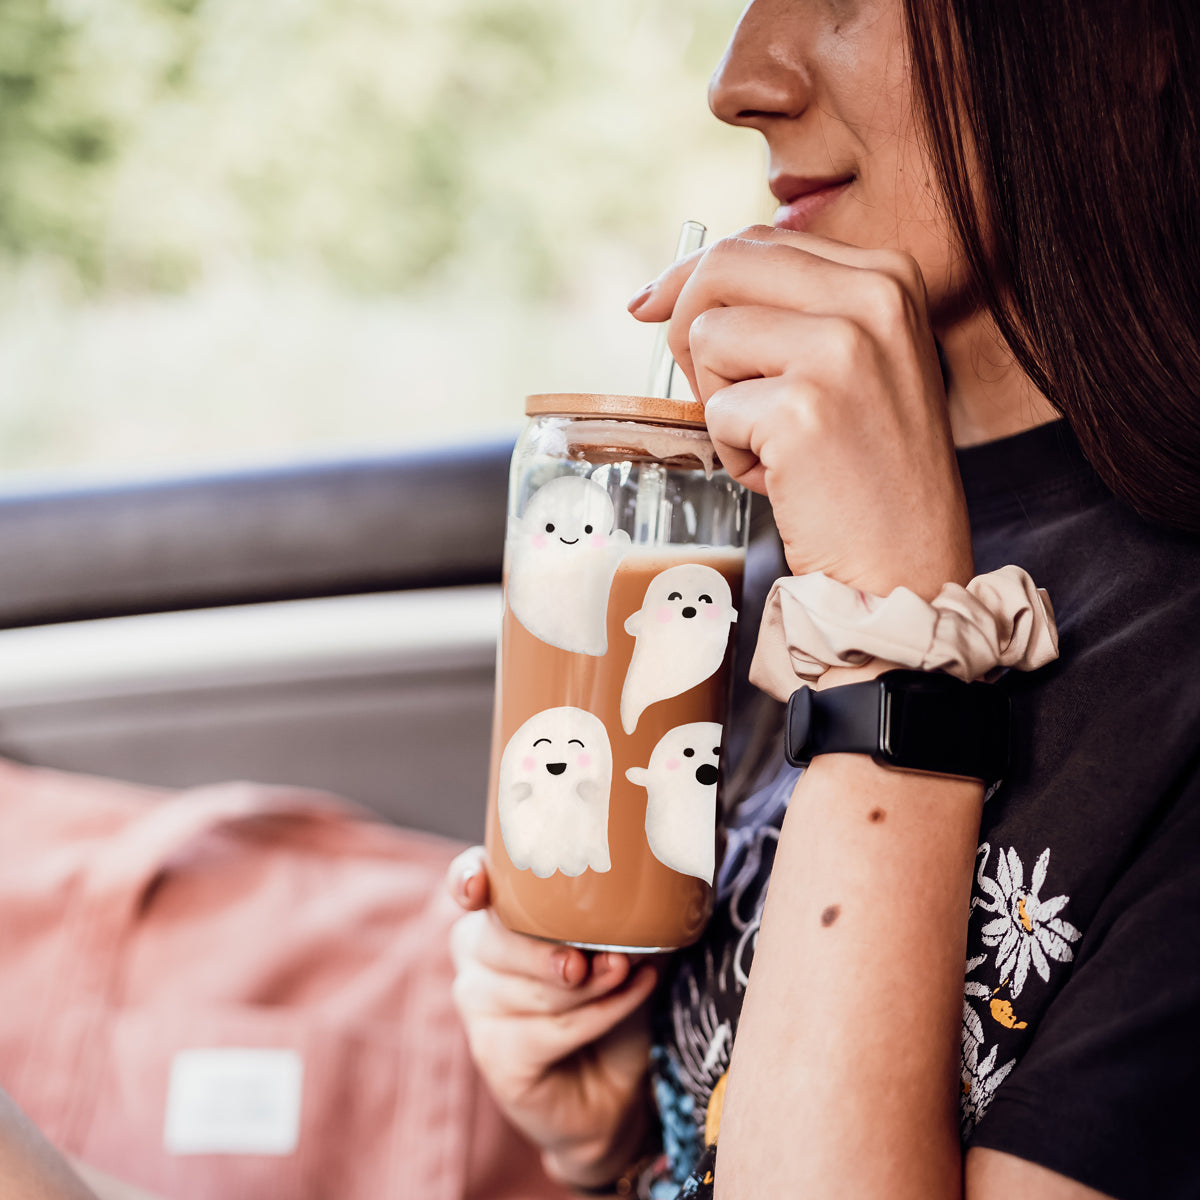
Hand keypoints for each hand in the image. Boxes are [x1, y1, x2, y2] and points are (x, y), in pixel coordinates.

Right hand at [446, 847, 657, 1190]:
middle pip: (497, 940)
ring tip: (631, 971)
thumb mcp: (615, 943)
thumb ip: (613, 918)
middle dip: (550, 948)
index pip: (467, 883)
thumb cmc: (607, 995)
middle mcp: (474, 956)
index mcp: (494, 913)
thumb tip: (639, 899)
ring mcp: (478, 1009)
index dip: (467, 880)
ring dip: (593, 983)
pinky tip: (635, 995)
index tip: (480, 889)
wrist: (613, 1084)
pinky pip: (552, 1031)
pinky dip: (603, 1013)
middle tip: (607, 954)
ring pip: (533, 989)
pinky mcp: (496, 1057)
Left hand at [630, 225, 972, 599]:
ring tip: (774, 445)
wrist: (905, 563)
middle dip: (687, 326)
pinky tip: (782, 477)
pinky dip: (732, 451)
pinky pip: (714, 408)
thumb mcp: (851, 363)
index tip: (650, 303)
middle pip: (725, 266)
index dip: (692, 273)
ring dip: (719, 401)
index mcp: (890, 275)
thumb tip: (669, 291)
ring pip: (708, 335)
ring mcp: (843, 349)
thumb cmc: (866, 472)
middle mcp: (875, 297)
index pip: (761, 240)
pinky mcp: (803, 407)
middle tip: (709, 389)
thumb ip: (788, 312)